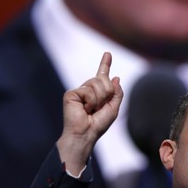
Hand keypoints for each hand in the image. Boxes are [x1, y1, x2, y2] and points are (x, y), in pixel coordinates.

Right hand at [57, 52, 122, 174]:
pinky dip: (91, 101)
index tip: (107, 53)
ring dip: (99, 99)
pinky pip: (88, 90)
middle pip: (103, 79)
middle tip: (99, 107)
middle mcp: (87, 90)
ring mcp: (79, 91)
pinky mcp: (71, 94)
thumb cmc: (98, 125)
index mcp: (97, 93)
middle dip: (106, 93)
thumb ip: (116, 93)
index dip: (105, 64)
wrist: (85, 134)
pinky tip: (85, 109)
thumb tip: (116, 77)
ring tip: (91, 110)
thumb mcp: (113, 108)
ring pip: (97, 83)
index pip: (102, 75)